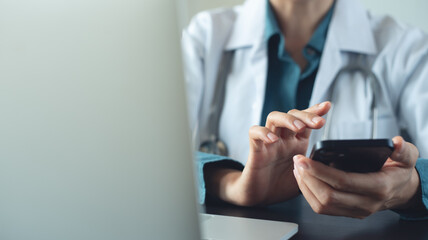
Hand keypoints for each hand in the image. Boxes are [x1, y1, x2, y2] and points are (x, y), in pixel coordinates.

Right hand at [205, 102, 330, 205]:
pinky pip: (254, 133)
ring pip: (274, 118)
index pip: (305, 121)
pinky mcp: (255, 150)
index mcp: (296, 143)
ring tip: (299, 127)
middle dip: (306, 115)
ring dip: (288, 119)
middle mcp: (283, 139)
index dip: (315, 111)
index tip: (327, 106)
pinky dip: (262, 132)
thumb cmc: (280, 186)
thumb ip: (316, 168)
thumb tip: (335, 166)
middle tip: (319, 122)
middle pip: (291, 114)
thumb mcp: (305, 177)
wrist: (260, 198)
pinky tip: (273, 139)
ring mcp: (268, 142)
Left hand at [293, 136, 420, 218]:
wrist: (402, 191)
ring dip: (305, 187)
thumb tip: (395, 143)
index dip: (320, 171)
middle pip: (328, 196)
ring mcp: (355, 210)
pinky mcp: (347, 212)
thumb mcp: (407, 158)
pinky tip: (303, 179)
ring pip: (322, 205)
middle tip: (297, 161)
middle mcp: (366, 203)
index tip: (305, 160)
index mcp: (378, 187)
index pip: (343, 182)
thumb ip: (403, 150)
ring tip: (298, 168)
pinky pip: (323, 208)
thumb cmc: (400, 171)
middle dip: (308, 178)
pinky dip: (309, 194)